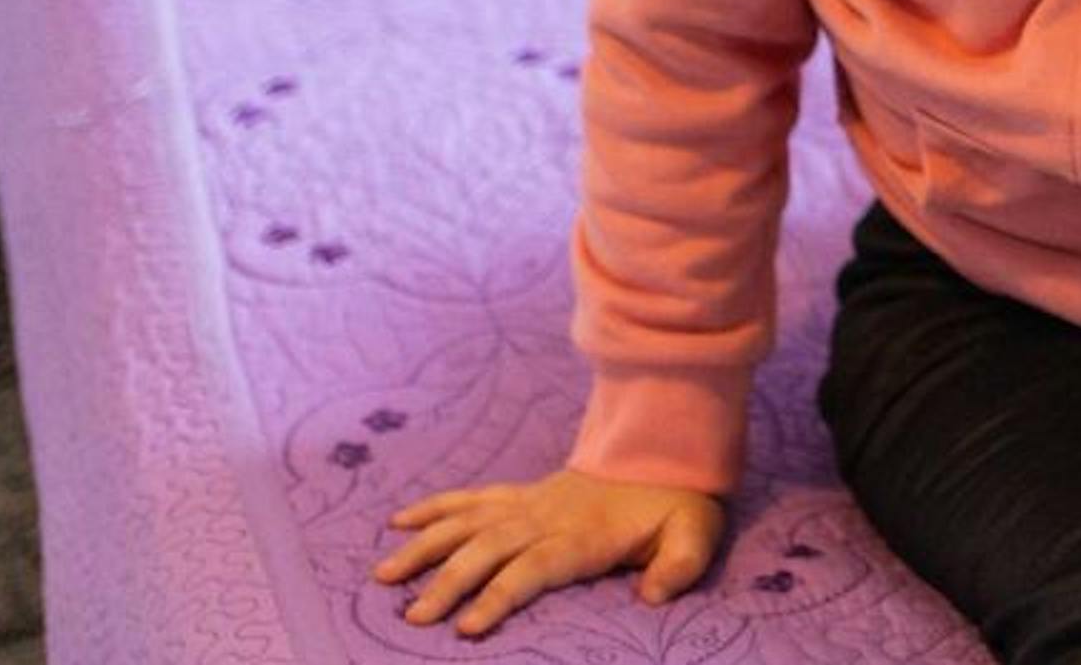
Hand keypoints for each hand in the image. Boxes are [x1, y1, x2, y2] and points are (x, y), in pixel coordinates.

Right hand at [373, 468, 723, 637]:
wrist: (668, 452)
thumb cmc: (679, 505)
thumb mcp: (697, 533)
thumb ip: (679, 565)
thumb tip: (652, 597)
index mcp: (584, 535)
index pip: (533, 568)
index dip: (499, 596)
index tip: (466, 628)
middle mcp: (546, 517)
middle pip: (488, 549)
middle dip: (449, 582)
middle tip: (413, 617)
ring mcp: (529, 502)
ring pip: (468, 523)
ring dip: (426, 547)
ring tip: (383, 575)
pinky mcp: (521, 495)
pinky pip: (472, 498)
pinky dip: (434, 508)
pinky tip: (397, 522)